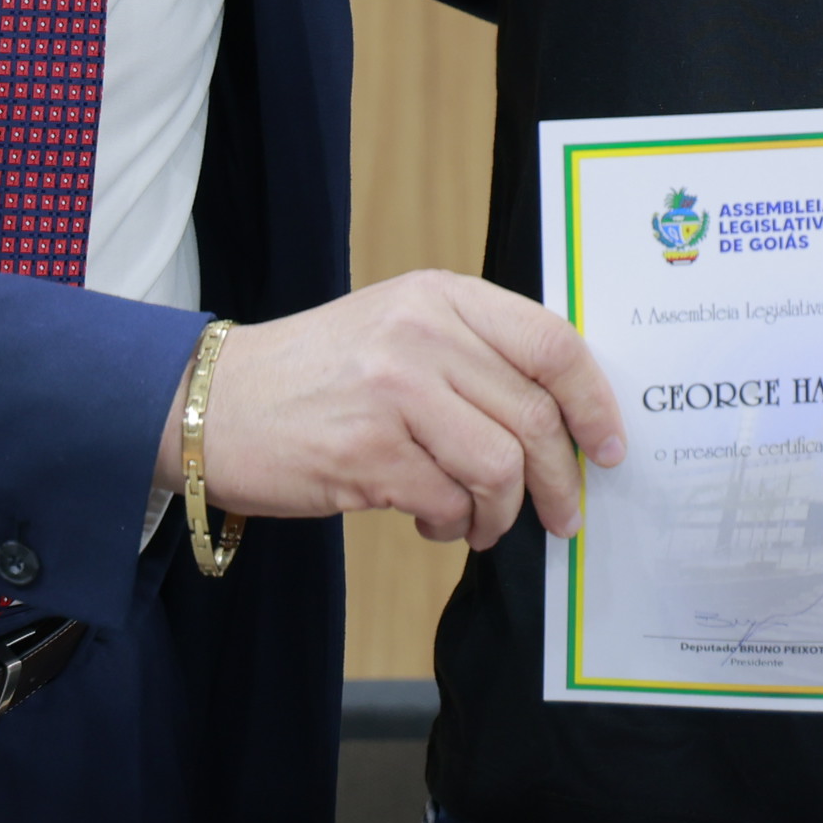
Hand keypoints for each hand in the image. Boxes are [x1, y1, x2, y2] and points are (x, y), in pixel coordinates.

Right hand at [188, 271, 626, 548]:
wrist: (212, 401)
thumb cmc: (318, 373)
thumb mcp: (401, 328)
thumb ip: (476, 353)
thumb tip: (565, 416)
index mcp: (443, 296)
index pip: (553, 343)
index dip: (595, 402)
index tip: (610, 448)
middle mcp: (424, 333)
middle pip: (535, 416)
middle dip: (558, 480)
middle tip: (561, 515)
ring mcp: (394, 391)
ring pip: (499, 467)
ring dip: (501, 513)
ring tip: (480, 525)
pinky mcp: (366, 452)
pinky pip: (447, 502)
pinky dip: (452, 525)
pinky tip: (435, 523)